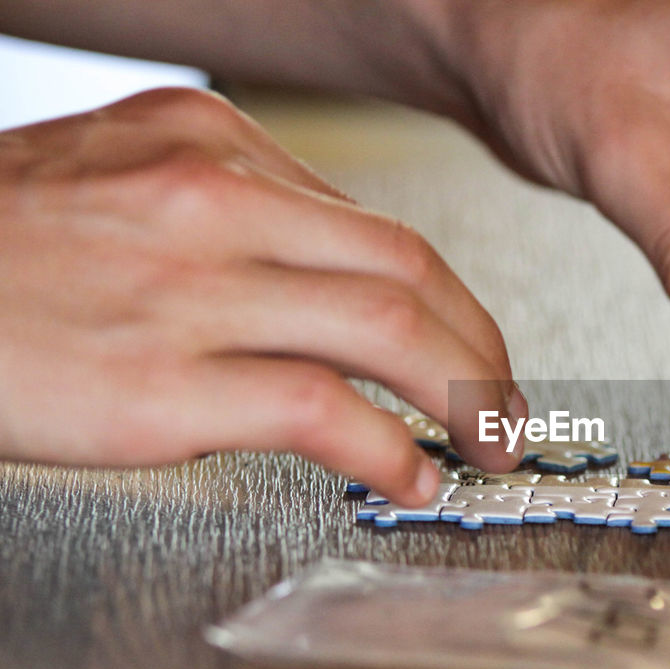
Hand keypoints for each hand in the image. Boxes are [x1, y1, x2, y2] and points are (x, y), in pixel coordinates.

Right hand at [0, 88, 522, 502]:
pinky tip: (411, 476)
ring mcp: (190, 286)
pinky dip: (391, 447)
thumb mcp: (114, 184)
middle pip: (409, 272)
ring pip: (388, 329)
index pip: (375, 228)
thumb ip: (223, 218)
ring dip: (466, 397)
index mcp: (205, 142)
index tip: (472, 349)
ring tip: (489, 445)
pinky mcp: (163, 380)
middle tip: (508, 405)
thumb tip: (324, 283)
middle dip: (483, 350)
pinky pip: (323, 410)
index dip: (448, 304)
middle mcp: (210, 197)